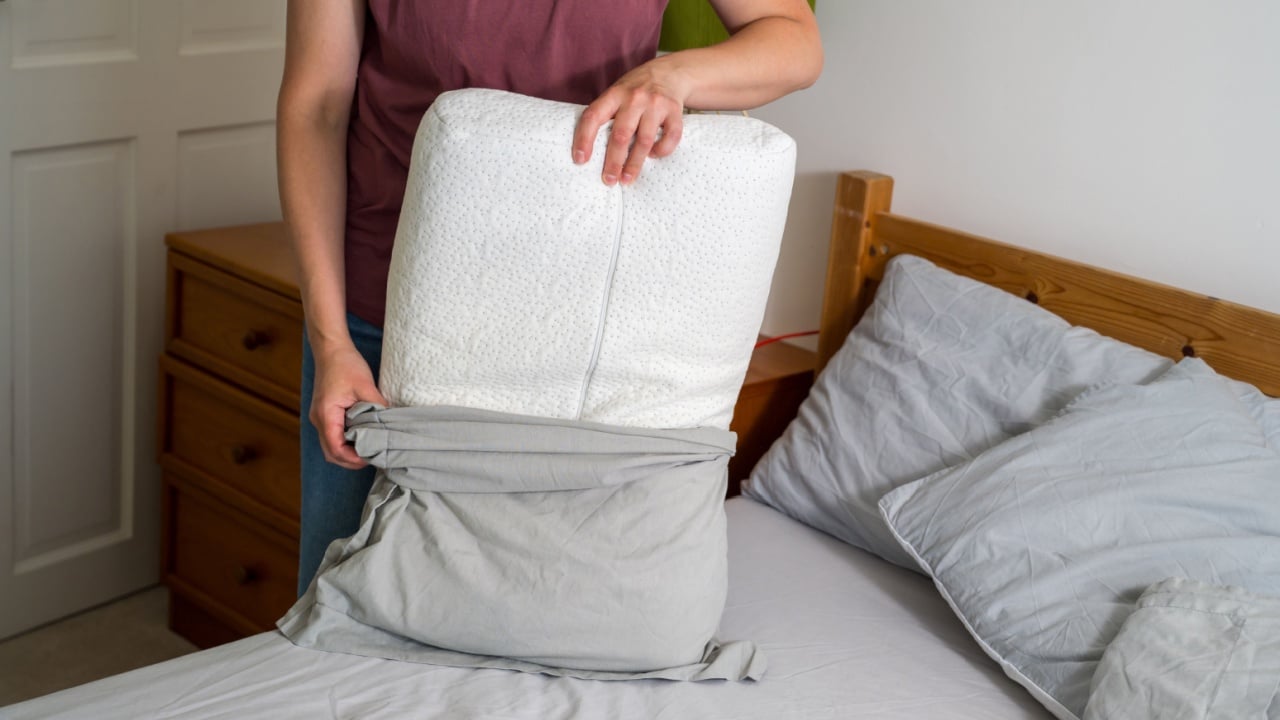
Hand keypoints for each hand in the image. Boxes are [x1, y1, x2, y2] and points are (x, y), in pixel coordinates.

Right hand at [309, 342, 386, 468]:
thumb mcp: (365, 385)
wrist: (331, 349)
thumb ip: (377, 406)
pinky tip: (363, 438)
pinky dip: (346, 442)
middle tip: (373, 458)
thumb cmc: (345, 364)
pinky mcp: (325, 413)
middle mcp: (319, 419)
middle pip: (331, 453)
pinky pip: (333, 435)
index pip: (336, 449)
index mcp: (326, 415)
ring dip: (348, 453)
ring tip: (369, 450)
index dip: (353, 458)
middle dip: (351, 461)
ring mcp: (320, 417)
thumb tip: (392, 423)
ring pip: (331, 446)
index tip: (371, 458)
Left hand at [572, 60, 687, 185]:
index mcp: (614, 94)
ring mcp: (656, 104)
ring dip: (635, 163)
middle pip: (621, 135)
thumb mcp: (617, 93)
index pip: (593, 117)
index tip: (580, 160)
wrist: (670, 72)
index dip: (584, 139)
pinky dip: (661, 150)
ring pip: (644, 140)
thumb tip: (591, 151)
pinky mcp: (675, 111)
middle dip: (613, 161)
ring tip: (627, 179)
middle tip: (608, 180)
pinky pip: (670, 137)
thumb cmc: (636, 90)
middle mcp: (634, 98)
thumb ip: (607, 115)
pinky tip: (653, 156)